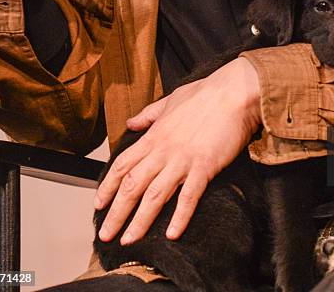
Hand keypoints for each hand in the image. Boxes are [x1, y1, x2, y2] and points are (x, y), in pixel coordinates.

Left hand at [94, 58, 261, 244]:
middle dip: (116, 213)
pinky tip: (173, 234)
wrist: (235, 92)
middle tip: (105, 234)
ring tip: (129, 240)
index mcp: (154, 136)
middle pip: (132, 185)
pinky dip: (180, 216)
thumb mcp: (170, 100)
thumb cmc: (206, 94)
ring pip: (154, 195)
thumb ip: (148, 115)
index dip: (108, 187)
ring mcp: (182, 160)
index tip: (98, 204)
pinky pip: (188, 196)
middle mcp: (163, 150)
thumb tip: (130, 123)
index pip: (122, 165)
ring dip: (139, 221)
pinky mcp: (204, 166)